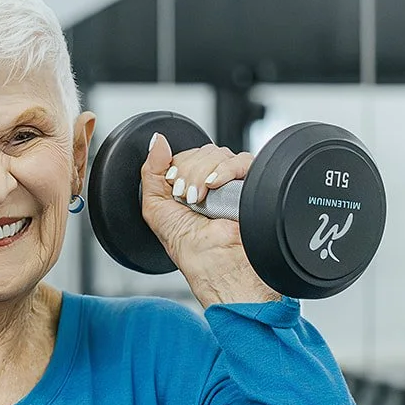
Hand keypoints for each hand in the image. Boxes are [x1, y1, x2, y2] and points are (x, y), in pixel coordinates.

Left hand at [140, 132, 280, 305]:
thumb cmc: (190, 247)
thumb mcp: (156, 208)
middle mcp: (214, 183)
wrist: (216, 264)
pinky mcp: (253, 184)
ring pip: (219, 153)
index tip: (173, 188)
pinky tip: (214, 186)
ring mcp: (234, 183)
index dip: (176, 166)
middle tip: (186, 197)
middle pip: (201, 151)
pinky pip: (242, 161)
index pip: (185, 155)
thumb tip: (156, 141)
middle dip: (187, 172)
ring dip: (202, 174)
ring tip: (198, 199)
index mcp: (193, 186)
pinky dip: (224, 169)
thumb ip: (152, 171)